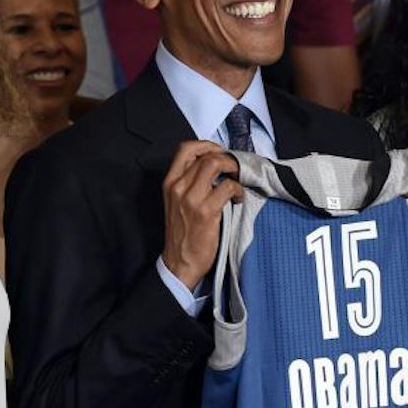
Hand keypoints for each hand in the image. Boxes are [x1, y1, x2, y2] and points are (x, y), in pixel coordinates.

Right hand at [161, 141, 242, 293]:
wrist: (179, 263)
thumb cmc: (182, 234)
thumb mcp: (176, 203)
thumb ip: (189, 183)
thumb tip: (213, 166)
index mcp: (169, 183)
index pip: (185, 149)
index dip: (206, 145)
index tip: (219, 152)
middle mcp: (178, 187)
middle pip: (205, 156)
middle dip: (226, 158)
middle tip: (235, 169)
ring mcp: (191, 199)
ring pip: (216, 165)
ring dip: (233, 170)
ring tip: (238, 180)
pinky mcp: (206, 211)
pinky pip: (227, 187)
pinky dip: (238, 190)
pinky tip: (238, 198)